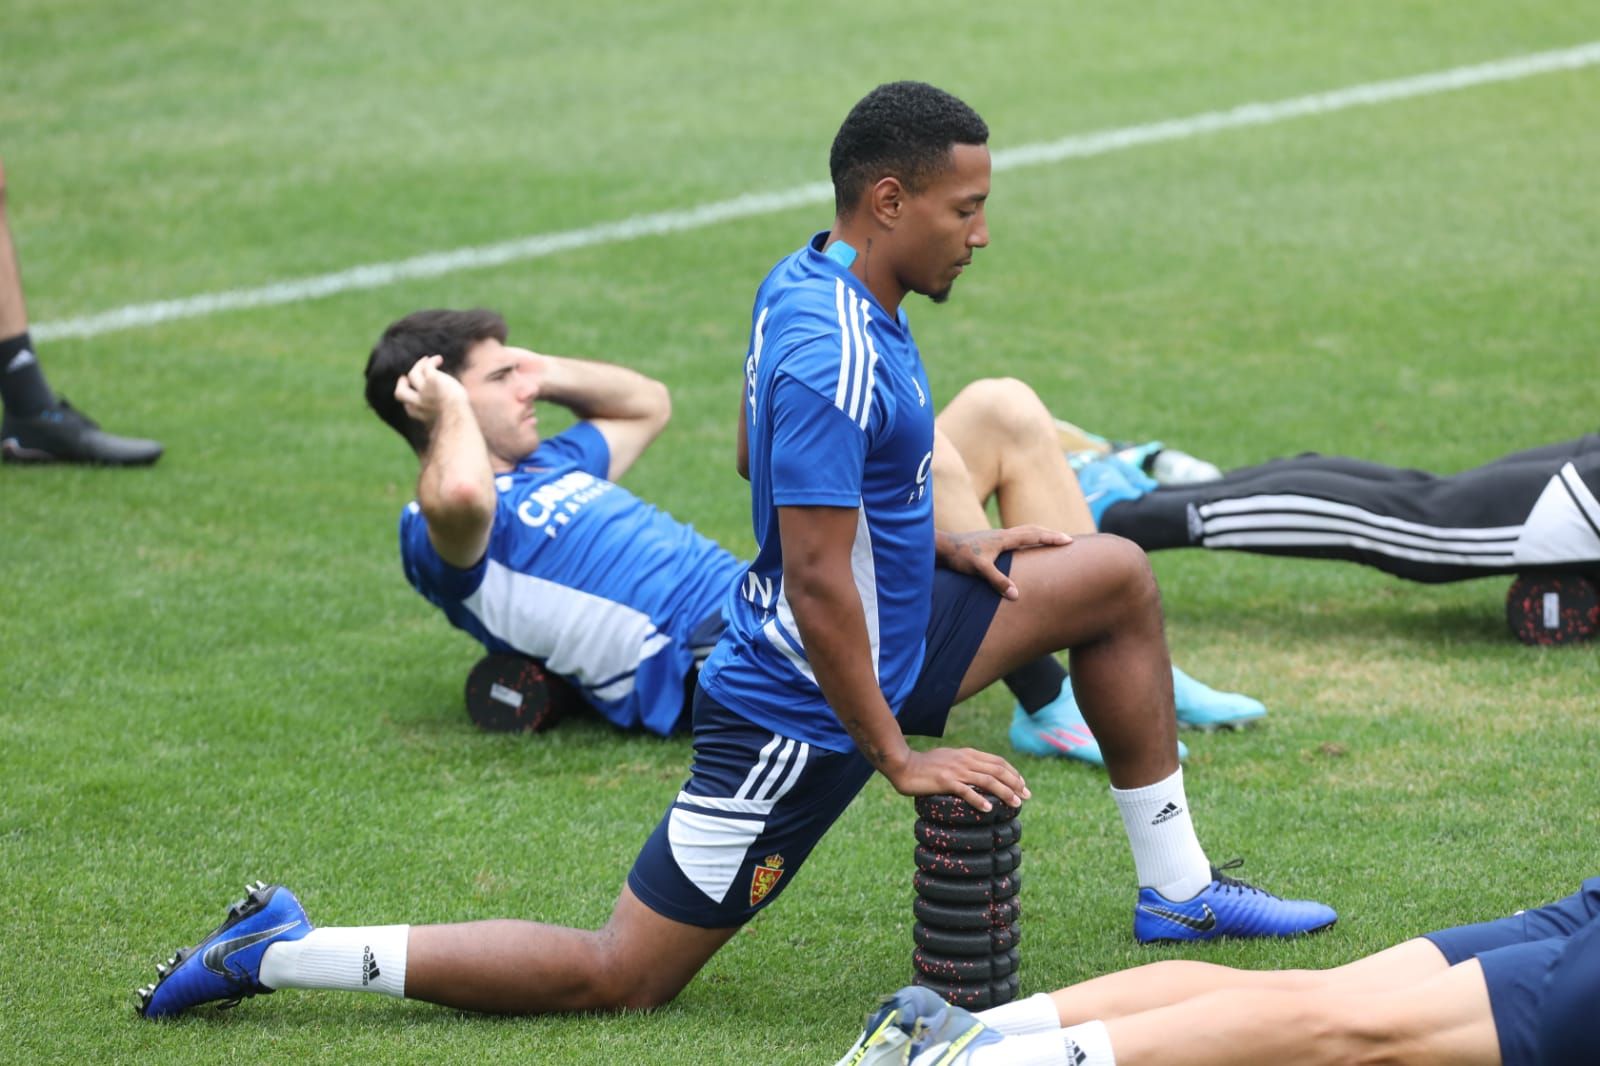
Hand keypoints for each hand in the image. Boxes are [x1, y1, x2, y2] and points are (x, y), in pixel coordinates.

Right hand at [394, 355, 470, 426]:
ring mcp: (424, 390)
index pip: (410, 408)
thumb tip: (442, 435)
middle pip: (400, 393)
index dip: (409, 401)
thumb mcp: (447, 421)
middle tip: (404, 377)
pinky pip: (427, 367)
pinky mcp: (431, 379)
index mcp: (422, 415)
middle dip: (401, 384)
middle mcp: (419, 402)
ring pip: (413, 375)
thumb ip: (443, 422)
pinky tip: (439, 359)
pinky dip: (431, 361)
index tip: (415, 395)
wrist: (458, 413)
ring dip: (419, 365)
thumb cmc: (458, 419)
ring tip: (427, 360)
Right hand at [882, 746, 1029, 810]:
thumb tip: (980, 777)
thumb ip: (965, 765)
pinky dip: (978, 800)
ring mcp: (955, 770)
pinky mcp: (944, 781)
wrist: (903, 764)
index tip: (1023, 785)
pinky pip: (965, 791)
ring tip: (1015, 804)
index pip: (997, 761)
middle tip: (1027, 797)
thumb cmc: (925, 765)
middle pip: (997, 770)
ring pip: (987, 780)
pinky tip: (988, 809)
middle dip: (1015, 783)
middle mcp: (965, 760)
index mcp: (968, 754)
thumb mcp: (949, 760)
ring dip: (1004, 792)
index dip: (1013, 773)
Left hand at [936, 526, 1071, 599]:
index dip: (1051, 538)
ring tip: (1051, 540)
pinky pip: (1015, 537)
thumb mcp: (979, 569)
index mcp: (1004, 538)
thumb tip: (1016, 595)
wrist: (942, 547)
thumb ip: (997, 581)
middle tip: (1067, 539)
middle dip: (1050, 534)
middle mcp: (1002, 534)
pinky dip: (1027, 538)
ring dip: (1039, 534)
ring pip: (1024, 531)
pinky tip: (1026, 547)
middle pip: (1032, 529)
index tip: (1068, 540)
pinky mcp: (991, 541)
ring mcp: (996, 536)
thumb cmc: (959, 556)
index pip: (1033, 535)